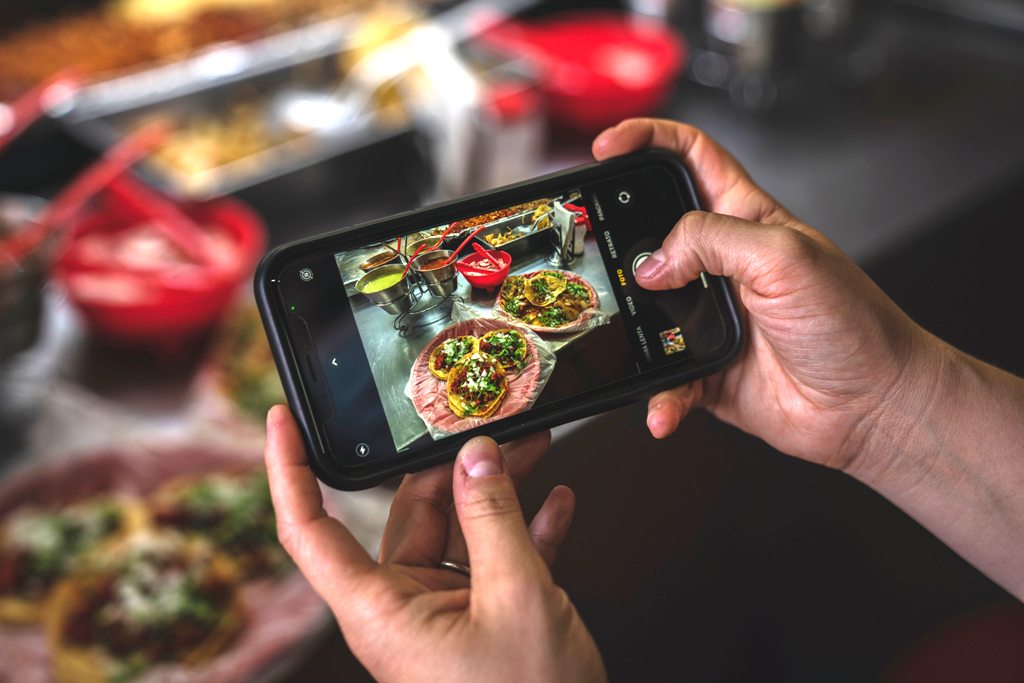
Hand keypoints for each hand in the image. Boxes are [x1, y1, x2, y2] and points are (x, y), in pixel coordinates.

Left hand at [264, 406, 605, 682]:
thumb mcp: (517, 598)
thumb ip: (495, 519)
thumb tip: (478, 456)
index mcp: (380, 610)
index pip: (309, 529)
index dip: (289, 470)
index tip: (283, 420)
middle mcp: (402, 608)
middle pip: (410, 513)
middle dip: (452, 464)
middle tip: (492, 425)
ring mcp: (442, 614)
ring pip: (459, 530)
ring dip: (499, 491)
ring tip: (532, 447)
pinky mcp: (479, 621)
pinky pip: (494, 561)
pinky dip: (525, 531)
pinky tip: (555, 503)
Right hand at [593, 118, 934, 474]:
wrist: (872, 404)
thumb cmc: (853, 324)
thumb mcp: (784, 257)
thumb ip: (712, 241)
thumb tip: (653, 261)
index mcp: (745, 220)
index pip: (689, 158)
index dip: (647, 142)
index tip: (606, 148)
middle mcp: (722, 265)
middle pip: (650, 234)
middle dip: (614, 237)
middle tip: (590, 247)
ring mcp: (709, 317)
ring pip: (645, 313)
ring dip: (630, 330)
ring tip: (623, 337)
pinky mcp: (704, 369)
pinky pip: (664, 380)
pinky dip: (659, 396)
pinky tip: (663, 407)